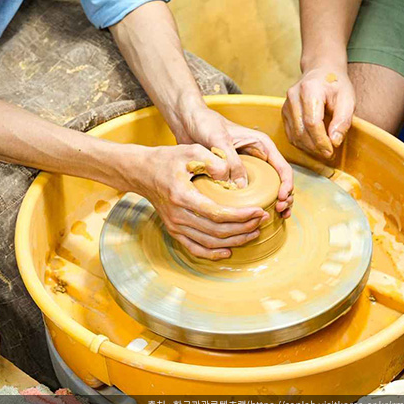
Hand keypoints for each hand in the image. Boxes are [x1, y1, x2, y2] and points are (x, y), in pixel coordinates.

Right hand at [127, 144, 269, 259]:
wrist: (142, 172)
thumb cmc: (168, 159)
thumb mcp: (191, 150)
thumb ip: (212, 160)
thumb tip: (230, 175)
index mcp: (182, 196)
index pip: (218, 213)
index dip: (242, 215)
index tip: (259, 210)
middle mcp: (177, 215)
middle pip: (217, 231)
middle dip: (244, 228)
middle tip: (262, 220)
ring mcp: (174, 226)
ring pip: (209, 242)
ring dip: (234, 240)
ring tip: (254, 232)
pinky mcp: (174, 230)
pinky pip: (194, 248)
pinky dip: (212, 254)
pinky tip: (229, 251)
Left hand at [176, 107, 293, 216]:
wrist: (187, 121)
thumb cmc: (205, 123)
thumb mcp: (219, 139)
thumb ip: (231, 161)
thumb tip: (241, 186)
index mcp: (261, 145)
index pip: (282, 168)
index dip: (286, 185)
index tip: (280, 198)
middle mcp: (258, 157)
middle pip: (279, 182)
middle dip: (284, 198)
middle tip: (280, 212)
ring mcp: (247, 168)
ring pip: (268, 189)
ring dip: (274, 203)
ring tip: (276, 217)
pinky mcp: (234, 175)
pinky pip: (249, 192)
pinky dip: (255, 203)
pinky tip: (253, 215)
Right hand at [282, 64, 355, 158]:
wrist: (321, 70)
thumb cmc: (336, 84)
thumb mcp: (347, 98)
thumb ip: (343, 120)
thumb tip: (335, 141)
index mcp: (309, 89)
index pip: (312, 122)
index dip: (321, 140)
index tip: (331, 150)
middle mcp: (293, 96)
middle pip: (301, 131)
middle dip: (315, 147)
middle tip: (329, 154)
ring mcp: (286, 104)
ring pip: (294, 135)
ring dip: (308, 148)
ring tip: (322, 151)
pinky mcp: (284, 112)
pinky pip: (290, 133)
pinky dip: (302, 143)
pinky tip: (313, 145)